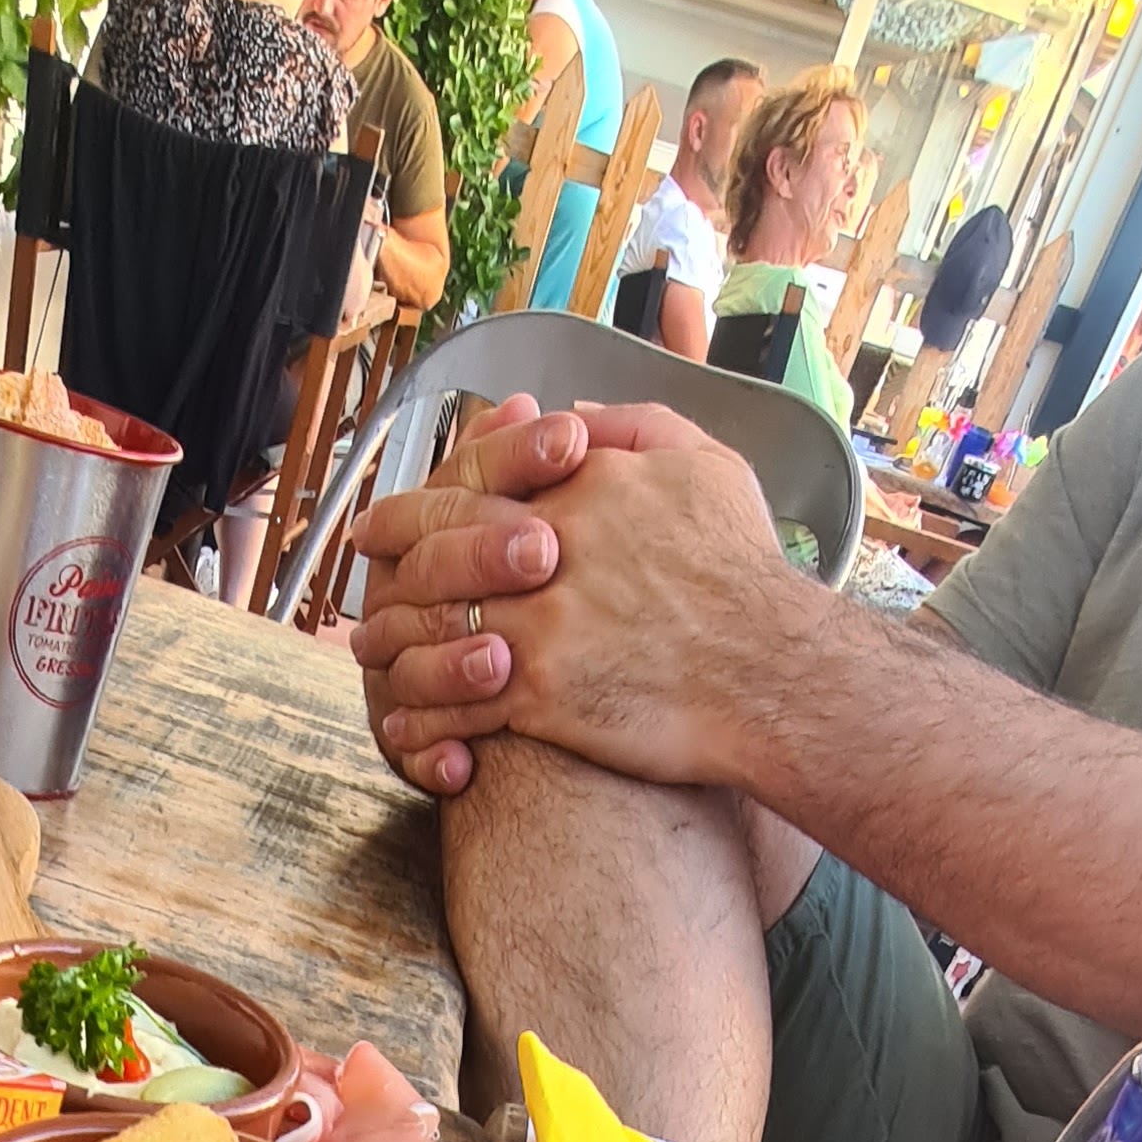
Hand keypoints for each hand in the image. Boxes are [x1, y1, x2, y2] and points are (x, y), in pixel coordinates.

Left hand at [354, 400, 795, 795]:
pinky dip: (421, 719)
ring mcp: (539, 624)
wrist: (775, 671)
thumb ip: (631, 428)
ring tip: (371, 658)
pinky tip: (402, 728)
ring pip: (436, 628)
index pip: (470, 484)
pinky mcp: (543, 695)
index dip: (416, 505)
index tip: (384, 523)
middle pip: (438, 552)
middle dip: (389, 571)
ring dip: (394, 648)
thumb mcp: (706, 467)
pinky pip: (457, 705)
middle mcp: (548, 549)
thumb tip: (568, 413)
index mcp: (577, 489)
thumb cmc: (748, 575)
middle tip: (365, 591)